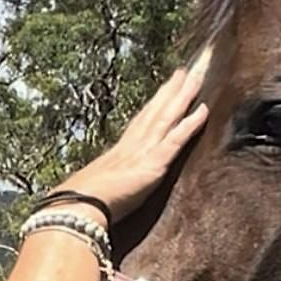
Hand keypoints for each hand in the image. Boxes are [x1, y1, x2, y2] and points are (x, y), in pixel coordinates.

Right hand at [56, 52, 211, 222]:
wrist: (77, 208)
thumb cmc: (80, 204)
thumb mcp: (92, 190)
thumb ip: (101, 187)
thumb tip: (94, 190)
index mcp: (118, 153)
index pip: (140, 123)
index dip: (152, 106)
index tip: (162, 91)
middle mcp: (131, 146)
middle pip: (154, 112)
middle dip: (169, 91)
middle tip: (183, 72)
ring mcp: (143, 152)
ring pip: (167, 117)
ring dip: (182, 96)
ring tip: (194, 77)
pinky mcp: (153, 164)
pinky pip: (176, 139)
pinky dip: (190, 124)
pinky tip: (204, 110)